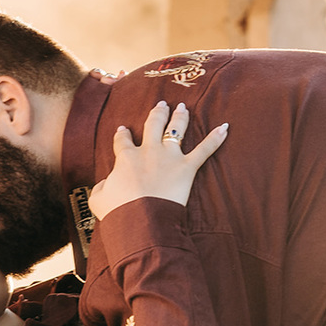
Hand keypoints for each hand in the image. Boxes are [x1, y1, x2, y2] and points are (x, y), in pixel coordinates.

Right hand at [88, 100, 227, 221]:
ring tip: (182, 108)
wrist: (140, 221)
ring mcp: (169, 157)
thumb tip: (106, 183)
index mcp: (126, 157)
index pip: (123, 141)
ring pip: (176, 129)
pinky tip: (226, 127)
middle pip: (152, 125)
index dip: (122, 134)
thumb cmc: (118, 212)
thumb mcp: (99, 199)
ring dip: (180, 117)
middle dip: (157, 114)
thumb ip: (101, 186)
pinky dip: (216, 139)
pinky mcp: (187, 167)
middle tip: (161, 105)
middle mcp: (148, 151)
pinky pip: (205, 150)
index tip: (123, 130)